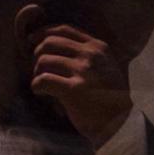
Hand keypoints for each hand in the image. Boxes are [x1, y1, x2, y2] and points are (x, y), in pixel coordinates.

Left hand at [29, 24, 133, 146]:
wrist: (121, 124)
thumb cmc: (111, 100)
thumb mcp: (107, 68)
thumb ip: (89, 56)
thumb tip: (55, 47)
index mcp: (98, 48)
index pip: (64, 30)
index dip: (43, 32)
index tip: (32, 40)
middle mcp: (90, 55)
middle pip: (49, 43)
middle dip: (37, 55)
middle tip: (37, 69)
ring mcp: (83, 72)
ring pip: (43, 60)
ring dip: (36, 72)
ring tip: (41, 84)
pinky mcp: (74, 90)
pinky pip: (43, 80)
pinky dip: (36, 86)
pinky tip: (40, 92)